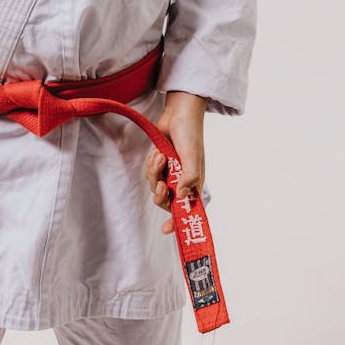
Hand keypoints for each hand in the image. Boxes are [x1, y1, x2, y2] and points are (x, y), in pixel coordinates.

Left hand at [144, 90, 205, 234]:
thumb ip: (189, 177)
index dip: (178, 222)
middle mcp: (182, 181)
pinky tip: (158, 153)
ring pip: (155, 187)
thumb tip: (181, 197)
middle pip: (167, 201)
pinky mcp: (160, 165)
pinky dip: (152, 164)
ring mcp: (170, 173)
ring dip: (155, 173)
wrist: (177, 114)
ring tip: (160, 157)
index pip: (188, 208)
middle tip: (160, 184)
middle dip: (160, 195)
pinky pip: (150, 174)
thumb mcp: (192, 156)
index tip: (168, 230)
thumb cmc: (190, 134)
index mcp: (195, 183)